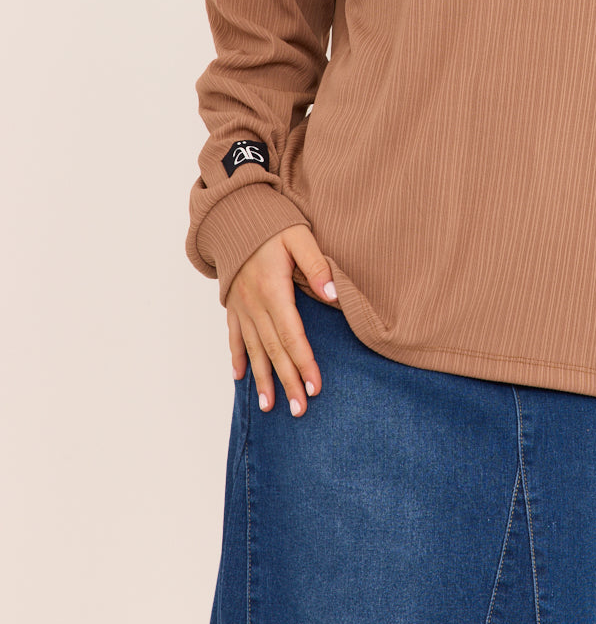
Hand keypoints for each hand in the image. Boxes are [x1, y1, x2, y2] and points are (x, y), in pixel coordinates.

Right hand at [226, 224, 338, 416]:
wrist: (236, 215)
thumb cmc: (272, 225)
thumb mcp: (299, 237)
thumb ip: (316, 265)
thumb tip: (332, 294)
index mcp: (273, 290)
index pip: (293, 335)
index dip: (304, 362)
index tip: (316, 387)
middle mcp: (255, 304)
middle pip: (274, 350)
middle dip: (287, 381)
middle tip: (298, 409)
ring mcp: (242, 307)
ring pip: (254, 349)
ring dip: (262, 379)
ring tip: (270, 406)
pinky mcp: (234, 305)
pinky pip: (235, 337)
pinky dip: (237, 358)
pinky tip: (240, 378)